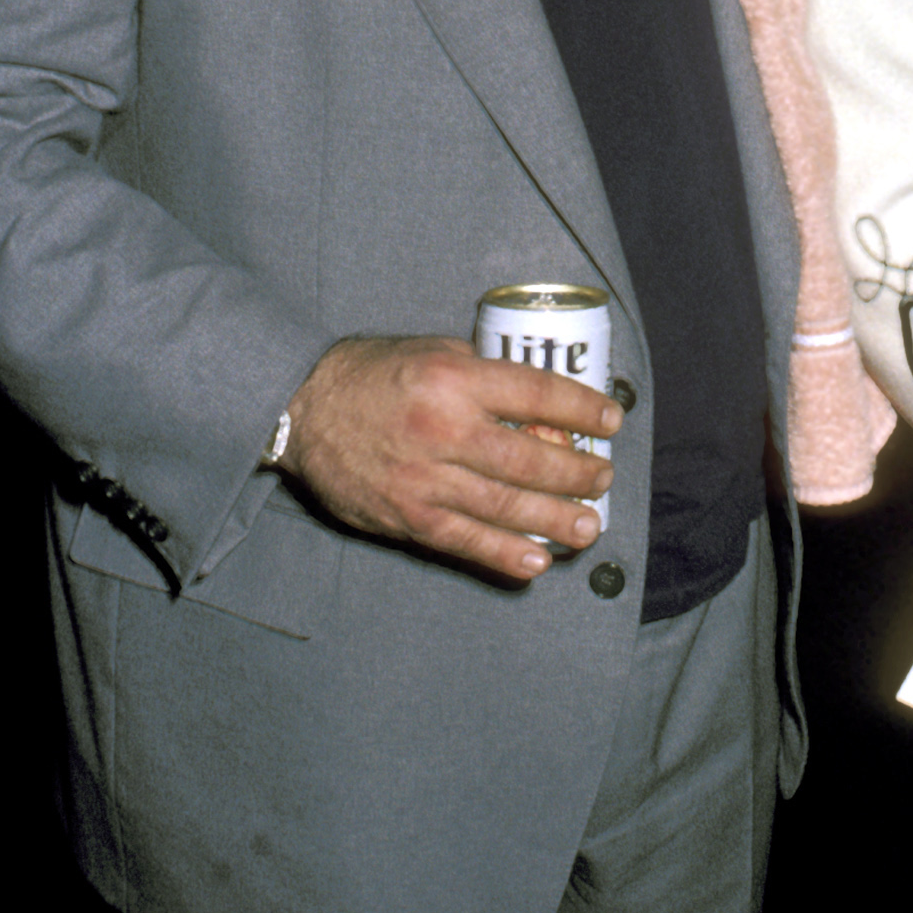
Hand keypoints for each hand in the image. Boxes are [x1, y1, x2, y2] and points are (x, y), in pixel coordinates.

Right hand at [283, 335, 619, 583]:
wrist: (301, 409)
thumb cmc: (370, 376)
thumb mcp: (431, 351)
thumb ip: (482, 376)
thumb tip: (539, 406)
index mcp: (453, 378)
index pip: (536, 393)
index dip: (582, 409)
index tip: (611, 420)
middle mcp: (443, 429)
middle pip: (529, 458)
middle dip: (577, 473)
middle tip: (603, 478)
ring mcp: (424, 478)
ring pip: (505, 505)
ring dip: (555, 519)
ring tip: (589, 525)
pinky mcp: (406, 515)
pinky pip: (465, 541)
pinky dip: (504, 554)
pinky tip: (537, 561)